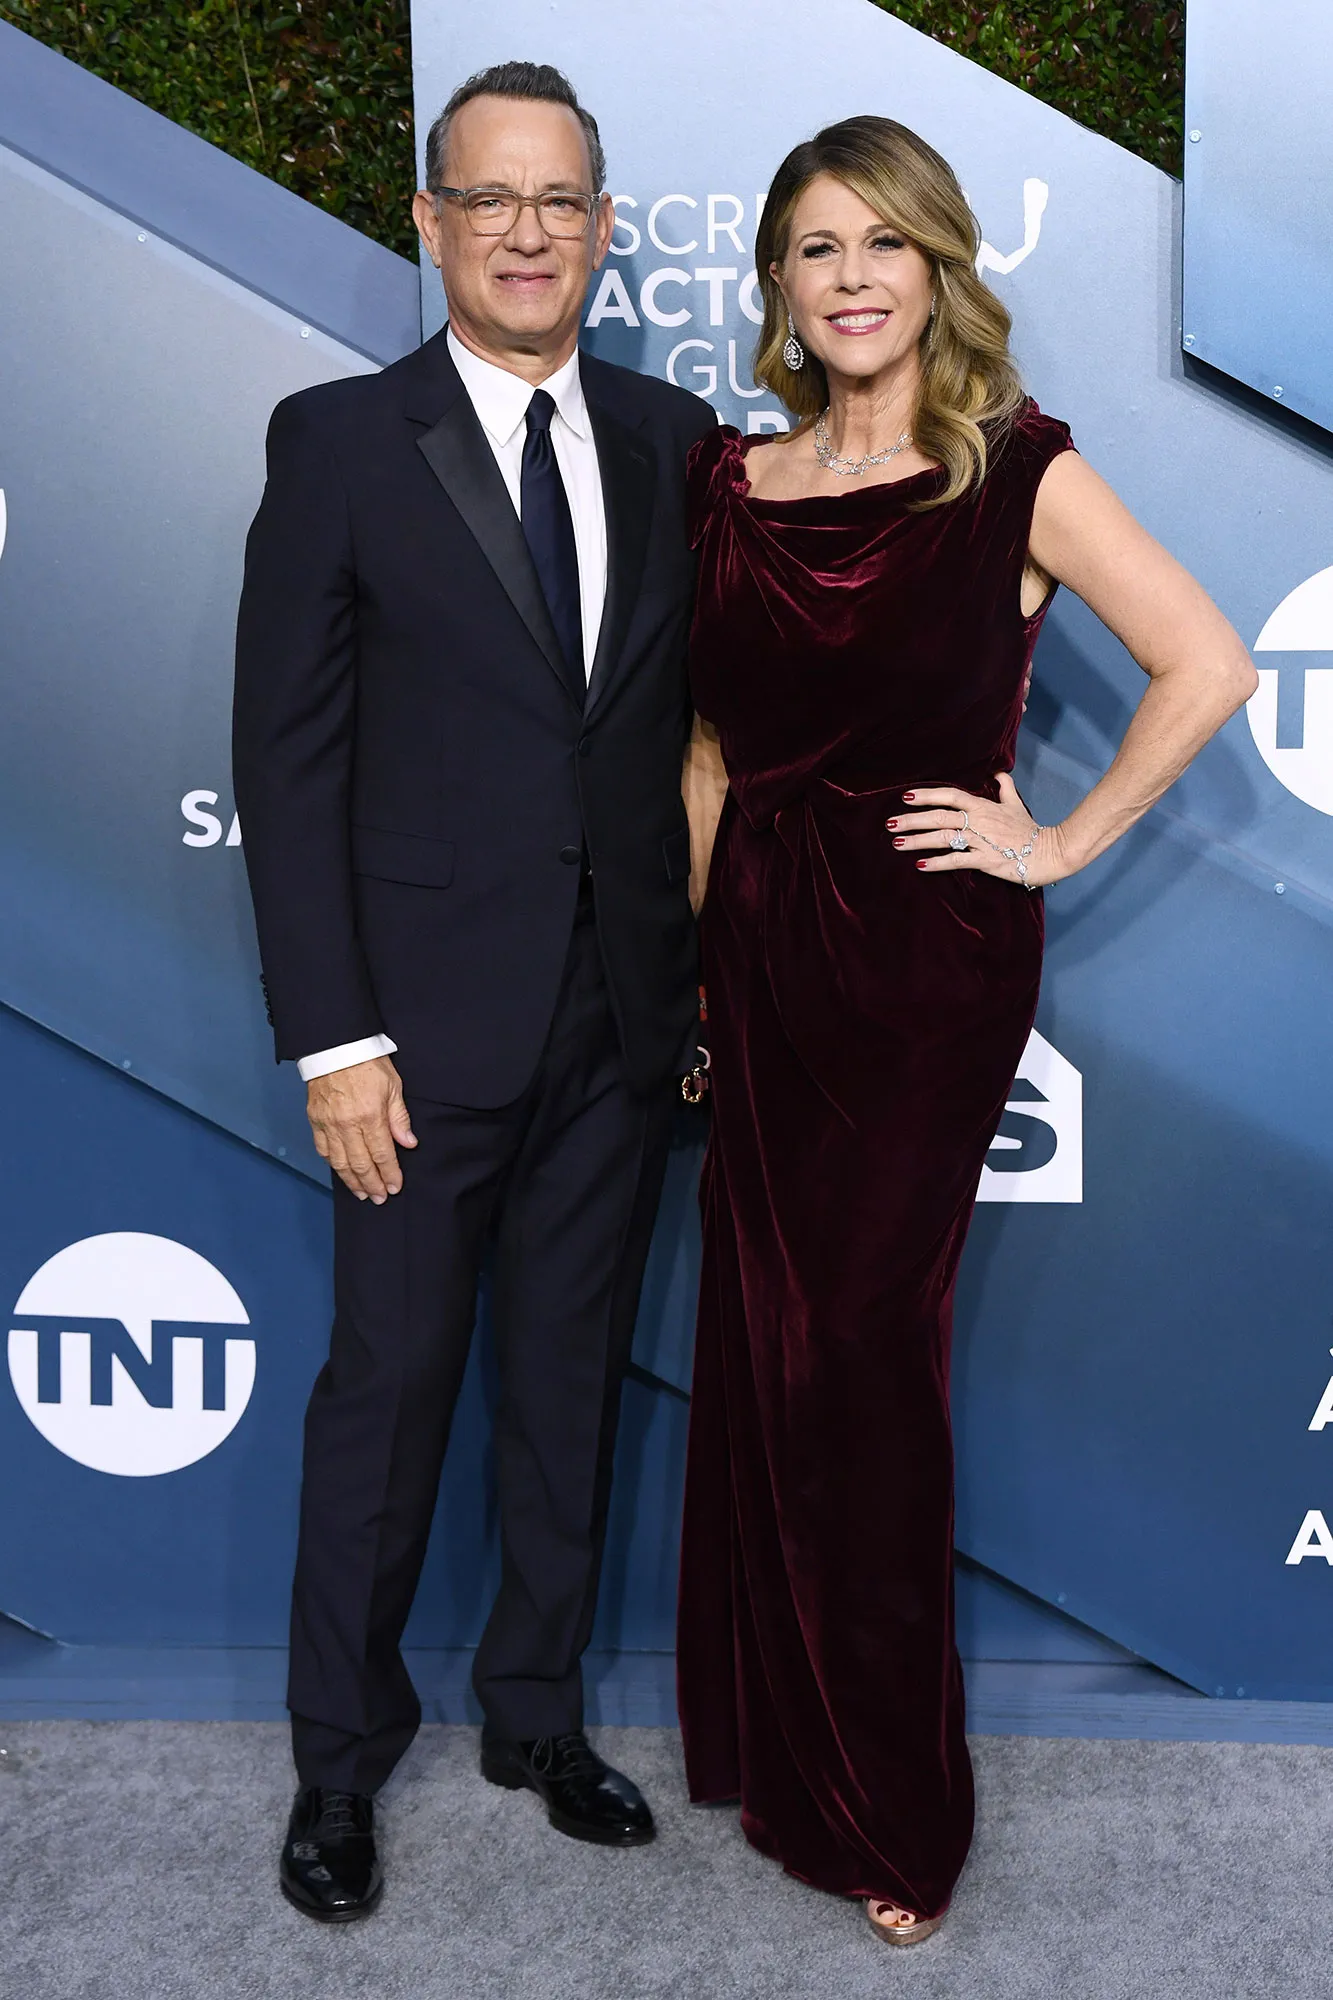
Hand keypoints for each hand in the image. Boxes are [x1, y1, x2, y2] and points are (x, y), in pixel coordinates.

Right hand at [307, 1056, 416, 1202]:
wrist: (335, 1045)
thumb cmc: (366, 1061)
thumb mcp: (393, 1086)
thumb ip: (399, 1117)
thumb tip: (409, 1143)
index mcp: (370, 1116)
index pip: (382, 1154)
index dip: (389, 1174)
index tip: (395, 1187)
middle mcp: (347, 1124)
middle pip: (360, 1164)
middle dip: (371, 1184)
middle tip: (380, 1198)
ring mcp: (328, 1124)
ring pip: (340, 1162)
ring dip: (352, 1181)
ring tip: (362, 1194)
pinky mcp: (315, 1120)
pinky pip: (323, 1149)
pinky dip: (333, 1164)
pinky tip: (342, 1172)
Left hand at [887, 772, 1069, 887]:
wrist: (1049, 852)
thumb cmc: (1029, 830)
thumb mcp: (1015, 804)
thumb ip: (1004, 787)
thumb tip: (998, 772)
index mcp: (983, 806)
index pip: (950, 795)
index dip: (927, 795)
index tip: (906, 796)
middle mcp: (979, 821)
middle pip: (940, 816)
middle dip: (912, 819)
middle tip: (890, 823)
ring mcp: (982, 840)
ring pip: (944, 837)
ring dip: (918, 840)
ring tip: (897, 843)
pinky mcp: (986, 860)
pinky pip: (957, 860)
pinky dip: (938, 862)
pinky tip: (920, 864)